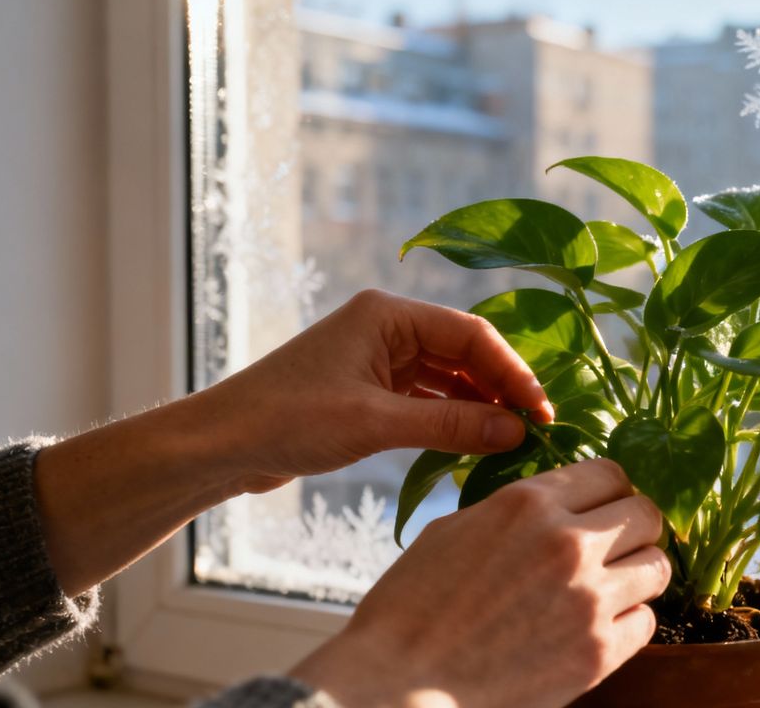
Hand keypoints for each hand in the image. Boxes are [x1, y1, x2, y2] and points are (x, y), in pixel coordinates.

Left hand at [180, 289, 553, 493]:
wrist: (219, 445)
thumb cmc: (286, 420)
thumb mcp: (374, 424)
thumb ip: (449, 426)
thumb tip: (515, 432)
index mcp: (387, 314)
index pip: (471, 334)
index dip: (512, 372)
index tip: (540, 411)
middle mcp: (387, 328)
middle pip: (465, 353)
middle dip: (500, 389)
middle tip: (536, 429)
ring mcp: (378, 359)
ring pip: (448, 378)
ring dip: (479, 407)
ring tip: (513, 440)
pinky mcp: (369, 390)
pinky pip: (427, 400)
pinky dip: (452, 420)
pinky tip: (475, 443)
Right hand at [290, 459, 671, 707]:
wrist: (399, 684)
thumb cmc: (412, 608)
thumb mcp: (455, 530)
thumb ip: (516, 511)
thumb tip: (556, 504)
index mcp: (529, 504)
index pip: (610, 473)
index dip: (610, 490)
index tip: (604, 507)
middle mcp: (568, 543)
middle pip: (646, 515)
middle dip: (635, 527)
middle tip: (617, 546)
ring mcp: (589, 599)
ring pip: (657, 566)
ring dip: (639, 573)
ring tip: (614, 586)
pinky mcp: (598, 652)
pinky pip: (646, 622)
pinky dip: (629, 622)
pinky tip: (600, 626)